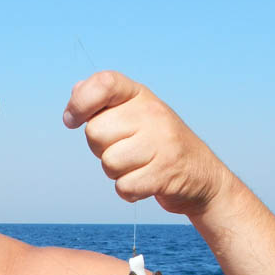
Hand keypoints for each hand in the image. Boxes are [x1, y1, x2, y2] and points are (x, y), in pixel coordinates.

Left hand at [63, 71, 229, 216]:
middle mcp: (152, 113)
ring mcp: (162, 142)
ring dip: (116, 173)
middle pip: (95, 132)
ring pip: (108, 163)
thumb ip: (104, 103)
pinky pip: (124, 187)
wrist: (202, 176)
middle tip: (125, 150)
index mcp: (140, 95)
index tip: (72, 120)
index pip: (103, 83)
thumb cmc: (157, 144)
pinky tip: (146, 182)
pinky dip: (129, 191)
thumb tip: (76, 91)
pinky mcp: (166, 173)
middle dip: (100, 149)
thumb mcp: (135, 115)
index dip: (80, 102)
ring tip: (138, 166)